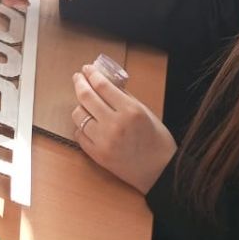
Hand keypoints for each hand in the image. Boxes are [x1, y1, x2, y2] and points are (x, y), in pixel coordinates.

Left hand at [72, 65, 176, 193]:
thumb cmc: (157, 140)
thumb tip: (107, 82)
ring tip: (85, 103)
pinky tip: (88, 123)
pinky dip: (82, 126)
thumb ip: (125, 96)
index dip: (92, 74)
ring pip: (78, 115)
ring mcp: (104, 141)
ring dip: (80, 106)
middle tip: (78, 78)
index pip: (103, 86)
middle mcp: (115, 124)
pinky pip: (79, 134)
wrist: (159, 171)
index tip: (87, 69)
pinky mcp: (97, 155)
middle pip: (86, 97)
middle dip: (80, 83)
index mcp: (130, 110)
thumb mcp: (145, 111)